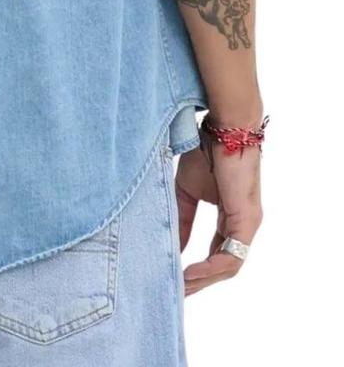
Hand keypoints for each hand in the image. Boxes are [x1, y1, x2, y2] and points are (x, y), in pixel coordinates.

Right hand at [174, 138, 262, 295]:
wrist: (224, 127)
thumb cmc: (206, 150)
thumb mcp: (186, 190)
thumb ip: (182, 218)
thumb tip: (172, 245)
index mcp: (231, 217)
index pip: (217, 253)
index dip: (197, 269)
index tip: (175, 277)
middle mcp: (244, 225)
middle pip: (223, 266)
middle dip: (199, 282)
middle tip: (175, 292)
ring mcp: (248, 224)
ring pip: (228, 266)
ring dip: (203, 280)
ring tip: (179, 286)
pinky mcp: (247, 220)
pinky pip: (231, 255)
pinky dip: (210, 267)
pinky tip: (190, 271)